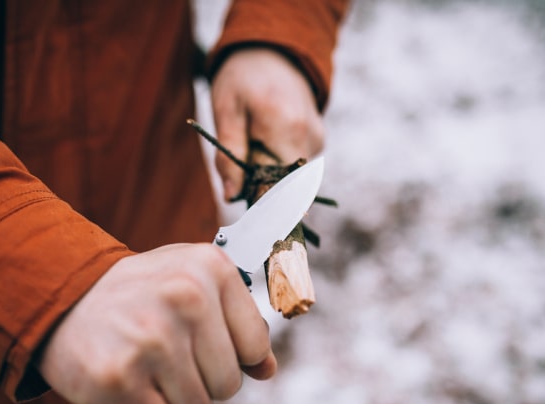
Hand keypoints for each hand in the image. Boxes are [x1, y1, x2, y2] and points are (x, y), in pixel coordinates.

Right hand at [36, 244, 276, 403]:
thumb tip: (267, 370)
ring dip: (172, 401)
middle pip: (228, 384)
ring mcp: (153, 338)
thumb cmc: (138, 295)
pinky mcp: (119, 377)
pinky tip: (130, 388)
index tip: (198, 342)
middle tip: (164, 354)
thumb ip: (236, 321)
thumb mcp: (192, 283)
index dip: (230, 355)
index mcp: (211, 267)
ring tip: (145, 367)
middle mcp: (186, 297)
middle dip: (199, 381)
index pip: (256, 347)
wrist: (63, 298)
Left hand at [211, 47, 324, 199]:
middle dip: (262, 186)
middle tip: (241, 170)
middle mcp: (310, 137)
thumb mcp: (226, 113)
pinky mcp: (319, 140)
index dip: (263, 202)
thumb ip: (229, 157)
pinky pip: (295, 166)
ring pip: (291, 177)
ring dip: (269, 173)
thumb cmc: (242, 80)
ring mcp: (318, 139)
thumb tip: (231, 197)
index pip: (280, 186)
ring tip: (253, 144)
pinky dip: (278, 162)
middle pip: (286, 186)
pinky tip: (266, 141)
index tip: (247, 209)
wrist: (273, 52)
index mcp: (286, 128)